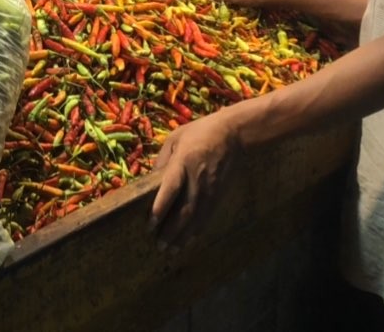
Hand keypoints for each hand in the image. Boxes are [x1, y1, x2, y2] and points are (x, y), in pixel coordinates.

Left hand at [149, 113, 240, 250]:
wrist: (233, 134)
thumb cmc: (199, 133)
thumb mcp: (175, 139)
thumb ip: (162, 161)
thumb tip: (150, 182)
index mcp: (183, 162)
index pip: (171, 189)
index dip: (161, 207)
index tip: (150, 223)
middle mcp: (197, 180)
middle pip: (184, 210)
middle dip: (171, 231)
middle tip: (159, 246)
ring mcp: (210, 190)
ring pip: (196, 218)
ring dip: (183, 236)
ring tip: (171, 250)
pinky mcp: (219, 195)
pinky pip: (206, 217)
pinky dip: (196, 231)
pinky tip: (188, 241)